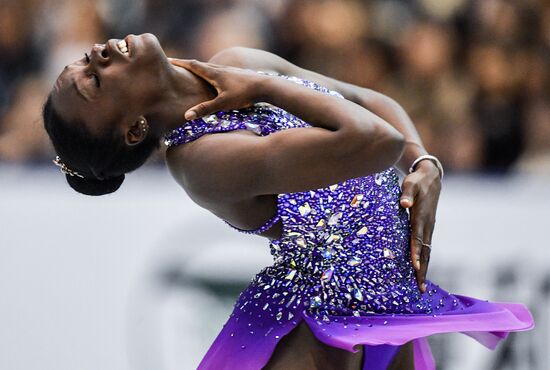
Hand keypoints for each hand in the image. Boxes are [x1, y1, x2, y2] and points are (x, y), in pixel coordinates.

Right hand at [168, 58, 266, 119]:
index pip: (193, 65)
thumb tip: (186, 116)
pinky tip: (215, 77)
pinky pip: (220, 71)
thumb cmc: (244, 95)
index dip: (180, 63)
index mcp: (214, 73)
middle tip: (176, 63)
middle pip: (200, 64)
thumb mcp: (223, 104)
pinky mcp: (238, 74)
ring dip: (199, 67)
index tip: (168, 59)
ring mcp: (230, 70)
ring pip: (211, 67)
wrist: (267, 86)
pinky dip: (211, 71)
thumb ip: (204, 109)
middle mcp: (221, 68)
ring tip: (192, 70)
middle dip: (187, 64)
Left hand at [399, 160, 440, 292]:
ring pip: (427, 251)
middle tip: (419, 287)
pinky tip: (419, 269)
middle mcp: (428, 225)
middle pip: (425, 250)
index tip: (414, 266)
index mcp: (422, 216)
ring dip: (424, 268)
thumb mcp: (410, 183)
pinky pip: (426, 246)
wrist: (431, 176)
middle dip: (422, 269)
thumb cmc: (417, 180)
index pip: (418, 237)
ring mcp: (429, 227)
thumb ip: (407, 194)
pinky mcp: (428, 227)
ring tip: (420, 285)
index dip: (416, 252)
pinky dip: (424, 259)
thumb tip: (404, 204)